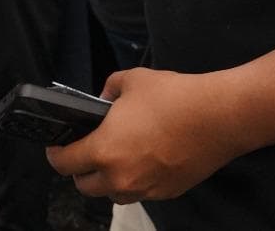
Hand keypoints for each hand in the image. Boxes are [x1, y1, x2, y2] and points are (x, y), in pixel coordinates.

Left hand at [46, 68, 250, 204]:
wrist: (218, 117)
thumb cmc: (174, 97)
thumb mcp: (131, 80)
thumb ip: (109, 90)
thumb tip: (103, 100)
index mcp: (104, 151)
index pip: (65, 163)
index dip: (56, 153)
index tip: (57, 145)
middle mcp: (121, 178)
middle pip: (85, 186)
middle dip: (80, 170)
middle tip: (85, 151)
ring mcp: (145, 189)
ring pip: (114, 193)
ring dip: (108, 179)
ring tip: (115, 157)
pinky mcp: (166, 192)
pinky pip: (140, 192)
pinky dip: (135, 180)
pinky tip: (144, 159)